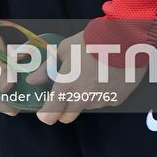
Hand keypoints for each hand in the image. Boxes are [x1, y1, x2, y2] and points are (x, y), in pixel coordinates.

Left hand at [26, 30, 147, 124]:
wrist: (124, 38)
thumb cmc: (91, 41)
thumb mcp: (65, 49)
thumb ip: (46, 68)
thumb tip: (31, 79)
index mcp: (66, 86)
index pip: (49, 116)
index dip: (45, 114)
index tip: (45, 107)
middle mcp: (82, 99)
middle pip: (66, 118)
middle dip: (63, 109)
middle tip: (67, 91)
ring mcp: (100, 101)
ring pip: (86, 107)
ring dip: (84, 98)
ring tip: (91, 74)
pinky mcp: (116, 100)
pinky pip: (103, 101)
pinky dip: (101, 93)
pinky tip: (106, 75)